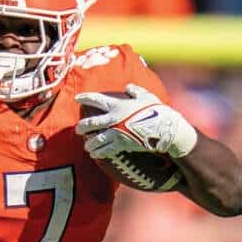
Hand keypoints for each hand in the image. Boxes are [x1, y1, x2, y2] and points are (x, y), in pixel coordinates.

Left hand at [75, 83, 197, 158]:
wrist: (164, 128)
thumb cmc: (156, 110)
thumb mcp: (146, 96)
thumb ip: (135, 91)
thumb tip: (128, 87)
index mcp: (117, 105)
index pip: (96, 100)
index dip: (85, 98)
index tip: (77, 98)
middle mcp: (113, 118)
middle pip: (91, 123)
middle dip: (82, 127)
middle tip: (78, 129)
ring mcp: (116, 133)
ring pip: (96, 139)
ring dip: (89, 143)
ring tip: (87, 146)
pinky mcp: (121, 144)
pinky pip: (106, 150)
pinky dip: (99, 153)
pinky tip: (96, 155)